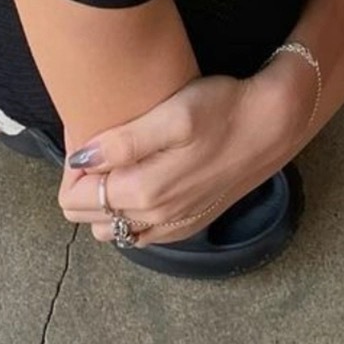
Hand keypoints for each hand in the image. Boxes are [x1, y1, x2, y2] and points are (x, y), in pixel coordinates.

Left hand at [56, 65, 307, 245]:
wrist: (273, 125)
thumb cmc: (223, 109)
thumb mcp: (173, 115)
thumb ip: (123, 142)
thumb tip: (81, 160)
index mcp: (144, 191)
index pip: (75, 199)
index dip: (70, 171)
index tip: (84, 142)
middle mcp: (155, 218)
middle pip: (89, 218)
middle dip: (83, 188)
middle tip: (98, 151)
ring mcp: (173, 226)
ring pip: (113, 229)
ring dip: (105, 203)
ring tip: (118, 165)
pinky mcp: (189, 224)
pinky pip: (142, 234)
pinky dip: (130, 215)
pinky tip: (141, 183)